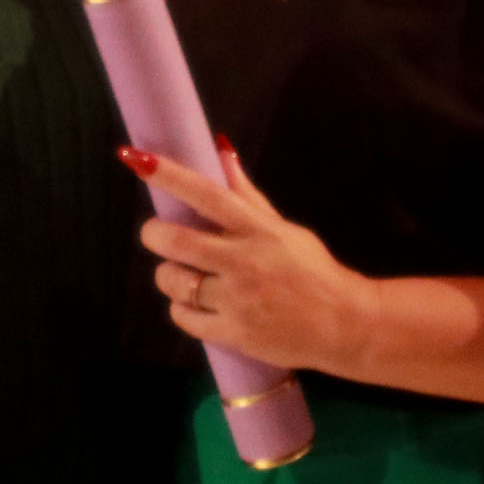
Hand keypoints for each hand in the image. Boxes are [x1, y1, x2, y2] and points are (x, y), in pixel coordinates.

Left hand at [122, 143, 378, 373]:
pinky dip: (181, 309)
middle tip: (156, 234)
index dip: (169, 176)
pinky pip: (184, 317)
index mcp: (257, 229)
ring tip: (182, 274)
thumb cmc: (311, 270)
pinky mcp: (234, 333)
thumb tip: (220, 150)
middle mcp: (244, 261)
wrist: (344, 323)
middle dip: (154, 234)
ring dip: (167, 275)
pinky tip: (194, 304)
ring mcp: (237, 300)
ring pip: (174, 281)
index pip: (207, 194)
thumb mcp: (283, 228)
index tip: (138, 159)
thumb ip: (246, 194)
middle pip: (177, 241)